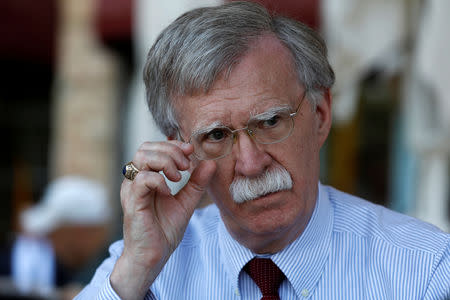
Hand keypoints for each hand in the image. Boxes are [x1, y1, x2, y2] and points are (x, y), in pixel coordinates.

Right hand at [110, 141, 215, 299]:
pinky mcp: (132, 201)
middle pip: (146, 148)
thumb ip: (197, 182)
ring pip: (142, 157)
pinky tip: (169, 192)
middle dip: (171, 151)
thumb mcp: (186, 202)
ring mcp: (131, 189)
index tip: (191, 152)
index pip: (154, 148)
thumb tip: (210, 162)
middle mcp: (135, 180)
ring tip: (179, 178)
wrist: (153, 256)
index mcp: (146, 177)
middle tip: (186, 167)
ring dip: (166, 162)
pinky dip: (160, 181)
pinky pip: (142, 179)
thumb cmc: (165, 230)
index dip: (173, 145)